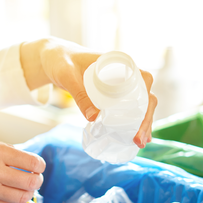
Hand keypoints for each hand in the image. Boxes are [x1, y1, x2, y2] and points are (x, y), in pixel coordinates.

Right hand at [0, 135, 44, 202]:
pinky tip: (11, 195)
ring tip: (25, 189)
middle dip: (37, 180)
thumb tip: (23, 158)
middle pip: (31, 182)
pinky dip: (14, 202)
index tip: (37, 166)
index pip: (32, 162)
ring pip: (21, 197)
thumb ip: (2, 148)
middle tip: (34, 178)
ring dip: (27, 193)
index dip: (39, 165)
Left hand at [21, 37, 157, 147]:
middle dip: (146, 119)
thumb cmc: (62, 61)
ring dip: (142, 124)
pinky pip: (128, 109)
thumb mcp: (68, 76)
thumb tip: (94, 118)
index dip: (147, 99)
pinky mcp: (112, 96)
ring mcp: (120, 86)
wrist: (55, 59)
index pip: (144, 79)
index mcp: (119, 63)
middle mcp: (124, 74)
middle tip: (138, 139)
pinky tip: (134, 138)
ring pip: (139, 105)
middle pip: (145, 97)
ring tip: (139, 143)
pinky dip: (133, 122)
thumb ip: (79, 94)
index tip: (141, 117)